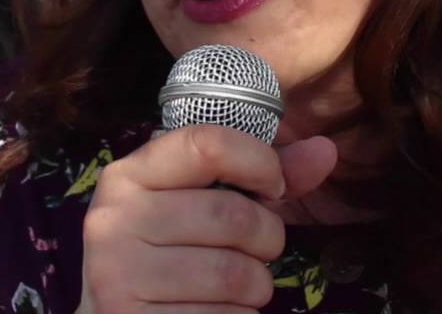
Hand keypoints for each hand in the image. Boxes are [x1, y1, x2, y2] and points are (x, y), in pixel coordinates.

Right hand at [78, 125, 337, 312]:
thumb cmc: (169, 252)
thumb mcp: (200, 202)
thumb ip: (261, 174)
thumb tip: (326, 150)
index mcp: (128, 176)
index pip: (206, 144)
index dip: (259, 161)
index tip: (274, 185)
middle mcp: (114, 221)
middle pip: (232, 215)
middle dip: (268, 236)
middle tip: (260, 248)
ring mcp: (118, 276)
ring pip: (234, 274)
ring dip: (257, 284)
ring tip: (241, 284)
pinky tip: (219, 311)